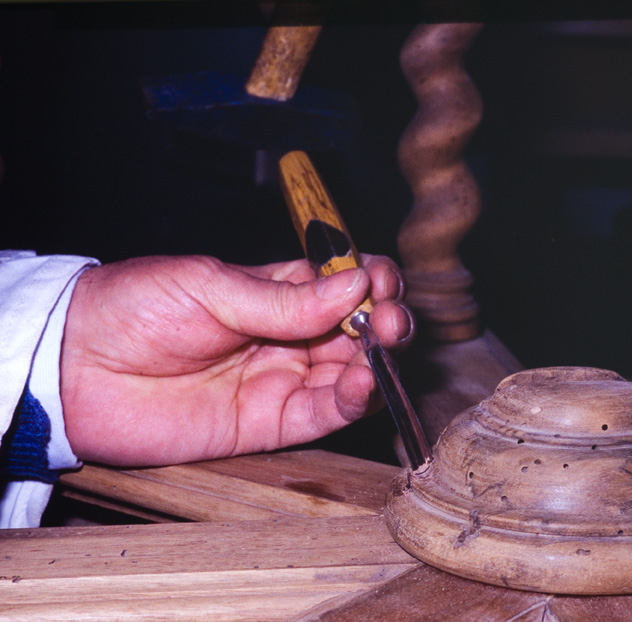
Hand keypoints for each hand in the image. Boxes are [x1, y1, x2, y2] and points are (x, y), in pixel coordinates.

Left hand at [60, 254, 411, 466]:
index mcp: (277, 291)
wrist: (76, 368)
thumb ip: (286, 298)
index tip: (378, 281)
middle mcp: (288, 336)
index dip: (370, 280)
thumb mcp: (212, 287)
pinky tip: (363, 383)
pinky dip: (353, 401)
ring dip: (377, 362)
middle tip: (389, 319)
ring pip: (351, 373)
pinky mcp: (270, 424)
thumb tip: (357, 282)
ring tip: (381, 349)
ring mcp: (282, 379)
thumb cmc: (135, 308)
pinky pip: (324, 414)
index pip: (343, 283)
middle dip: (385, 321)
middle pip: (358, 330)